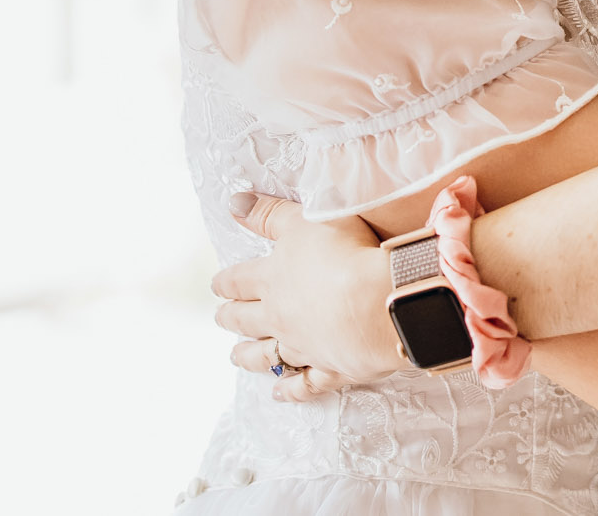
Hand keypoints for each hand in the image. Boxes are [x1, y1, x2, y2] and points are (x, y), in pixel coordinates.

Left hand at [213, 195, 408, 390]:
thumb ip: (270, 214)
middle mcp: (280, 317)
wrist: (380, 302)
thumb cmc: (345, 253)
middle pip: (247, 320)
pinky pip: (305, 384)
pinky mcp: (330, 368)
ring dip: (249, 356)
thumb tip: (234, 203)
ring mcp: (304, 346)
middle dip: (231, 318)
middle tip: (220, 318)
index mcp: (273, 280)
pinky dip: (290, 391)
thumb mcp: (305, 221)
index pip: (240, 281)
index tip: (216, 286)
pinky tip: (278, 393)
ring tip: (235, 356)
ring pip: (268, 355)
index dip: (227, 282)